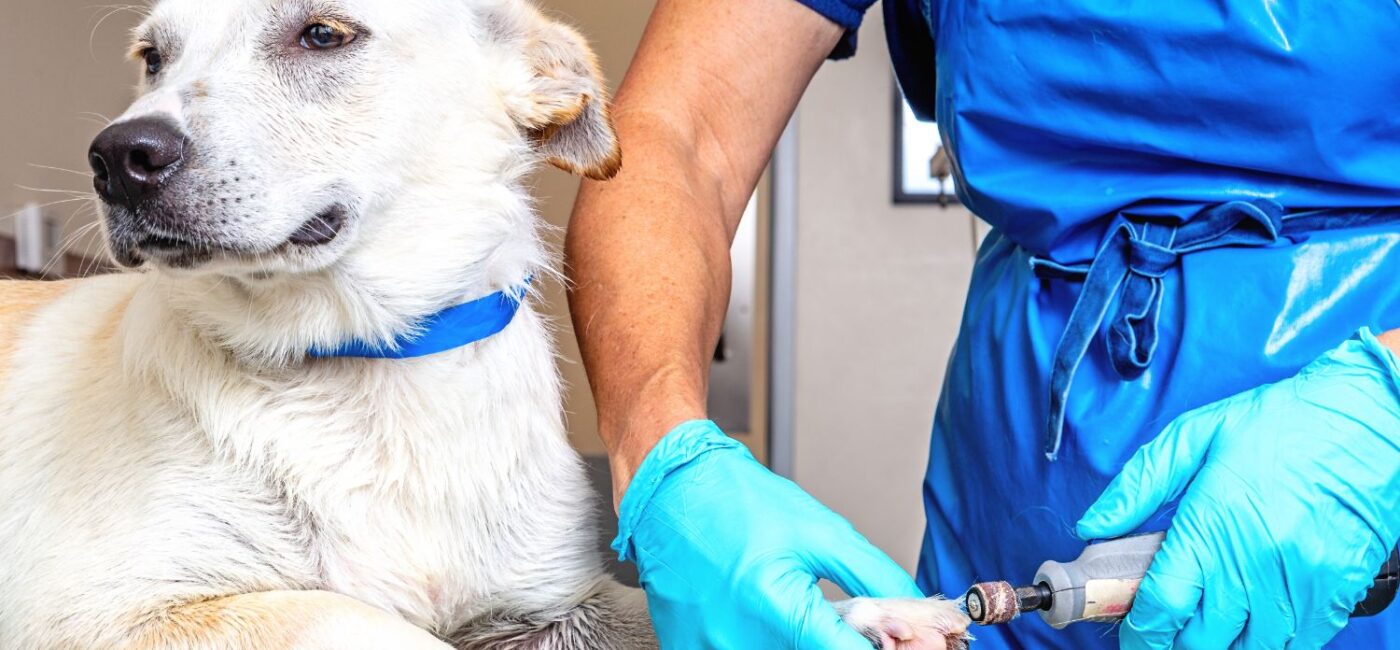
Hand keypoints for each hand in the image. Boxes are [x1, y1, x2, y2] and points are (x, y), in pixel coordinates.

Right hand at [613, 420, 923, 648]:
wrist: (670, 490)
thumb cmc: (737, 502)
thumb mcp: (821, 530)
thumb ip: (873, 575)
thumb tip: (912, 607)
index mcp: (777, 608)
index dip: (879, 647)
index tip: (892, 640)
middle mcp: (739, 641)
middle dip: (835, 643)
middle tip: (839, 620)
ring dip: (798, 643)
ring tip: (793, 612)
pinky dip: (763, 643)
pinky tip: (765, 619)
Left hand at [1078, 329, 1399, 648]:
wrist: (1366, 421)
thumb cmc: (1279, 424)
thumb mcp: (1193, 437)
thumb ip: (1136, 486)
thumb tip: (1094, 525)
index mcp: (1213, 527)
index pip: (1163, 607)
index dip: (1140, 632)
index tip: (1132, 633)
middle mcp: (1256, 565)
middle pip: (1202, 641)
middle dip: (1174, 642)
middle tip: (1164, 627)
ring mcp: (1300, 586)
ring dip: (1220, 645)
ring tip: (1206, 625)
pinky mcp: (1337, 594)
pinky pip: (1296, 644)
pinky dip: (1268, 642)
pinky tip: (1252, 622)